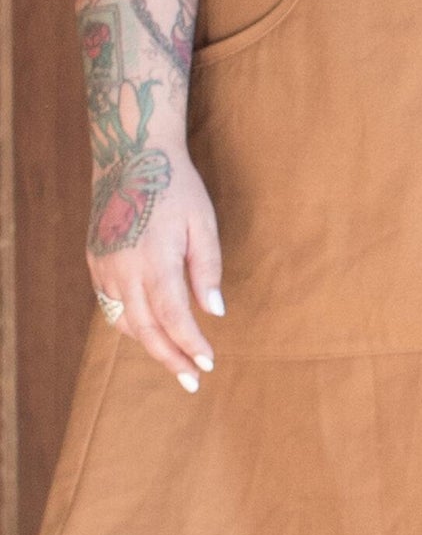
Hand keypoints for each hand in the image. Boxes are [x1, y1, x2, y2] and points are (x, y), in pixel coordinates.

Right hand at [87, 137, 223, 391]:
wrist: (130, 155)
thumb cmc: (176, 187)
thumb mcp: (203, 223)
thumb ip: (207, 269)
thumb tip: (214, 312)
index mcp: (154, 260)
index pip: (173, 317)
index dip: (190, 344)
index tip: (208, 363)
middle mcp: (123, 268)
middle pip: (146, 329)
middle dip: (170, 358)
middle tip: (192, 380)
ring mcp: (104, 265)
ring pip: (124, 320)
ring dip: (149, 344)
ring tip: (175, 359)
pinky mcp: (94, 260)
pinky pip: (110, 303)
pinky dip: (130, 323)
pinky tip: (149, 329)